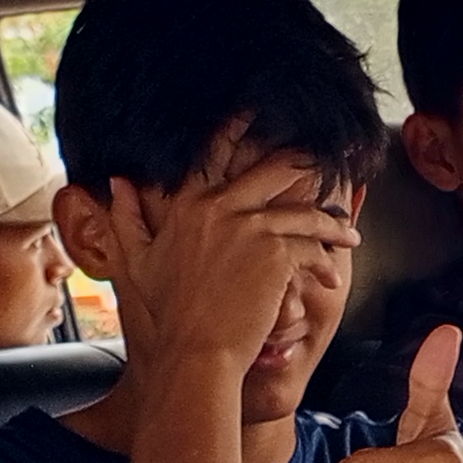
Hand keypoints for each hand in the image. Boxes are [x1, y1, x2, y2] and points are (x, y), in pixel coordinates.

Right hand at [104, 143, 355, 378]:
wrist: (196, 352)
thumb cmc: (170, 313)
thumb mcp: (139, 263)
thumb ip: (126, 218)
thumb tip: (115, 182)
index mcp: (189, 205)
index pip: (215, 153)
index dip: (237, 126)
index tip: (255, 110)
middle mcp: (220, 207)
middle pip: (275, 168)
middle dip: (307, 163)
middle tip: (330, 163)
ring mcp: (250, 228)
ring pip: (305, 211)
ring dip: (332, 225)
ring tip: (348, 235)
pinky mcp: (276, 253)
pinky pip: (312, 246)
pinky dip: (327, 261)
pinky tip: (332, 276)